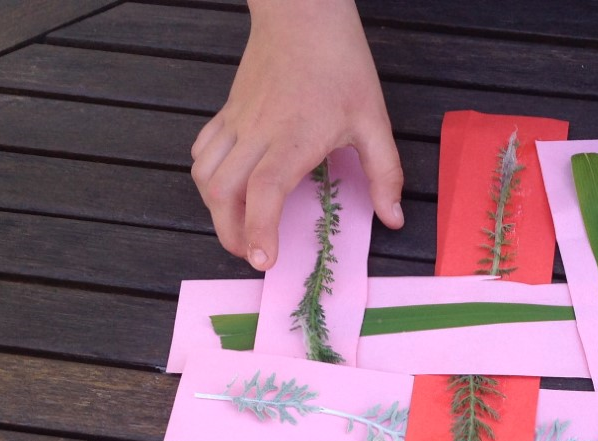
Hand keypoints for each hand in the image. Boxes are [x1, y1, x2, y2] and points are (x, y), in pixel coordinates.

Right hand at [191, 0, 403, 270]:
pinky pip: (203, 150)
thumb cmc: (340, 62)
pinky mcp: (228, 111)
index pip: (264, 192)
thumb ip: (385, 173)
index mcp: (294, 139)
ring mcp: (237, 122)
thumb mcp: (374, 120)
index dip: (259, 230)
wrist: (303, 12)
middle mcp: (258, 134)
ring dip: (214, 209)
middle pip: (223, 192)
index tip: (263, 260)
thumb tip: (394, 218)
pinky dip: (207, 177)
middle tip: (253, 254)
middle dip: (231, 233)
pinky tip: (226, 188)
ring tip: (237, 228)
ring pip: (204, 173)